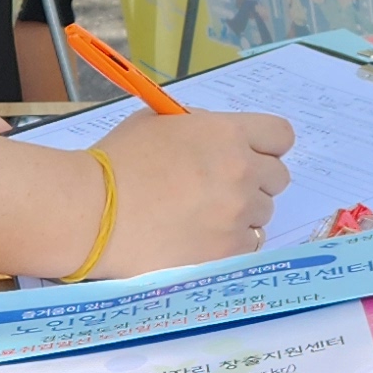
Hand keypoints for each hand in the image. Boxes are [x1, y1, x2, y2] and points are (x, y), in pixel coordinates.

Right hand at [86, 108, 292, 272]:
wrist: (92, 212)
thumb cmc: (118, 162)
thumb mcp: (159, 122)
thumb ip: (200, 126)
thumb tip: (218, 138)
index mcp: (227, 133)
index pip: (281, 135)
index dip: (267, 145)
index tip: (251, 154)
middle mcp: (242, 171)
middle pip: (278, 177)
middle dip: (255, 180)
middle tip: (220, 188)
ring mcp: (237, 214)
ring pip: (264, 213)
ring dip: (242, 213)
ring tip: (202, 216)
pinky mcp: (227, 250)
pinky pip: (249, 244)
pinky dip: (231, 242)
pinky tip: (201, 238)